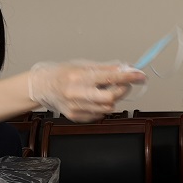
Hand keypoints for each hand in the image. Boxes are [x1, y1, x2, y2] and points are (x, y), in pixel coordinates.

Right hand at [28, 61, 146, 121]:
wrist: (42, 87)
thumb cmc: (62, 73)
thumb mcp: (83, 65)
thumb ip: (106, 68)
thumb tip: (126, 68)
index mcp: (79, 77)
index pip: (110, 77)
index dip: (128, 77)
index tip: (140, 76)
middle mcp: (77, 93)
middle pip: (111, 98)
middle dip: (122, 90)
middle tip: (124, 84)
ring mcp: (76, 107)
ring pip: (108, 108)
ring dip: (113, 99)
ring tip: (106, 90)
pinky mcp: (76, 117)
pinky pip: (99, 115)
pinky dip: (103, 107)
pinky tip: (96, 99)